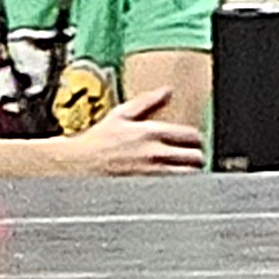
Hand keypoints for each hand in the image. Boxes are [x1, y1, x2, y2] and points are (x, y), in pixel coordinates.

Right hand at [66, 88, 205, 175]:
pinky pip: (175, 186)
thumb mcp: (121, 113)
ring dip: (191, 170)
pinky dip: (180, 183)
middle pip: (195, 156)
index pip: (191, 135)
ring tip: (185, 168)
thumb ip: (147, 101)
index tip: (193, 139)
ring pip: (189, 173)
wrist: (81, 163)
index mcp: (150, 131)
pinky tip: (173, 179)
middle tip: (192, 155)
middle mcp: (155, 152)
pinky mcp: (149, 187)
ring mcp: (153, 172)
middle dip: (197, 155)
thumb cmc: (99, 139)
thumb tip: (167, 91)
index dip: (196, 137)